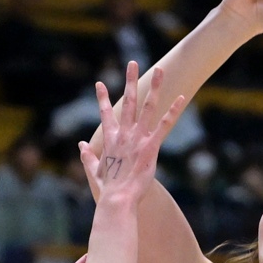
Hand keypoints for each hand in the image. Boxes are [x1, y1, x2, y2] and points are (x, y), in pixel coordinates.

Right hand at [78, 63, 187, 204]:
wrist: (118, 199)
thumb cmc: (107, 189)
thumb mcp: (94, 171)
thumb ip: (87, 156)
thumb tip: (81, 145)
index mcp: (111, 139)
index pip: (105, 114)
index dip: (101, 98)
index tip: (99, 83)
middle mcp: (124, 134)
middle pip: (128, 101)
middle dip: (130, 80)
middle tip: (132, 63)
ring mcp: (138, 139)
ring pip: (147, 107)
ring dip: (154, 87)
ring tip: (160, 70)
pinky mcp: (151, 147)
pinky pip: (164, 125)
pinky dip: (173, 111)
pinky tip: (182, 98)